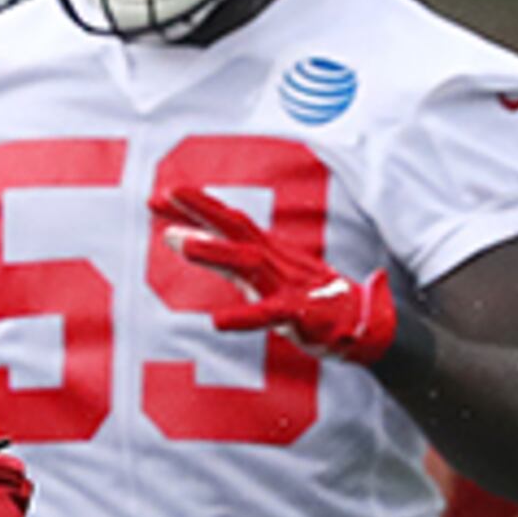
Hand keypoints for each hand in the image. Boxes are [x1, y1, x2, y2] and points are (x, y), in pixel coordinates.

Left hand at [151, 181, 400, 363]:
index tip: (158, 196)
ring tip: (180, 243)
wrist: (358, 323)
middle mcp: (272, 261)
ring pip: (246, 263)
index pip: (226, 222)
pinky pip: (269, 315)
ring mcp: (286, 285)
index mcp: (264, 251)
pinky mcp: (299, 314)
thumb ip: (221, 257)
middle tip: (167, 193)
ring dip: (214, 251)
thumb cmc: (304, 296)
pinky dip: (245, 317)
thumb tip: (175, 239)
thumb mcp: (259, 273)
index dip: (195, 207)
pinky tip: (218, 322)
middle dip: (203, 209)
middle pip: (235, 228)